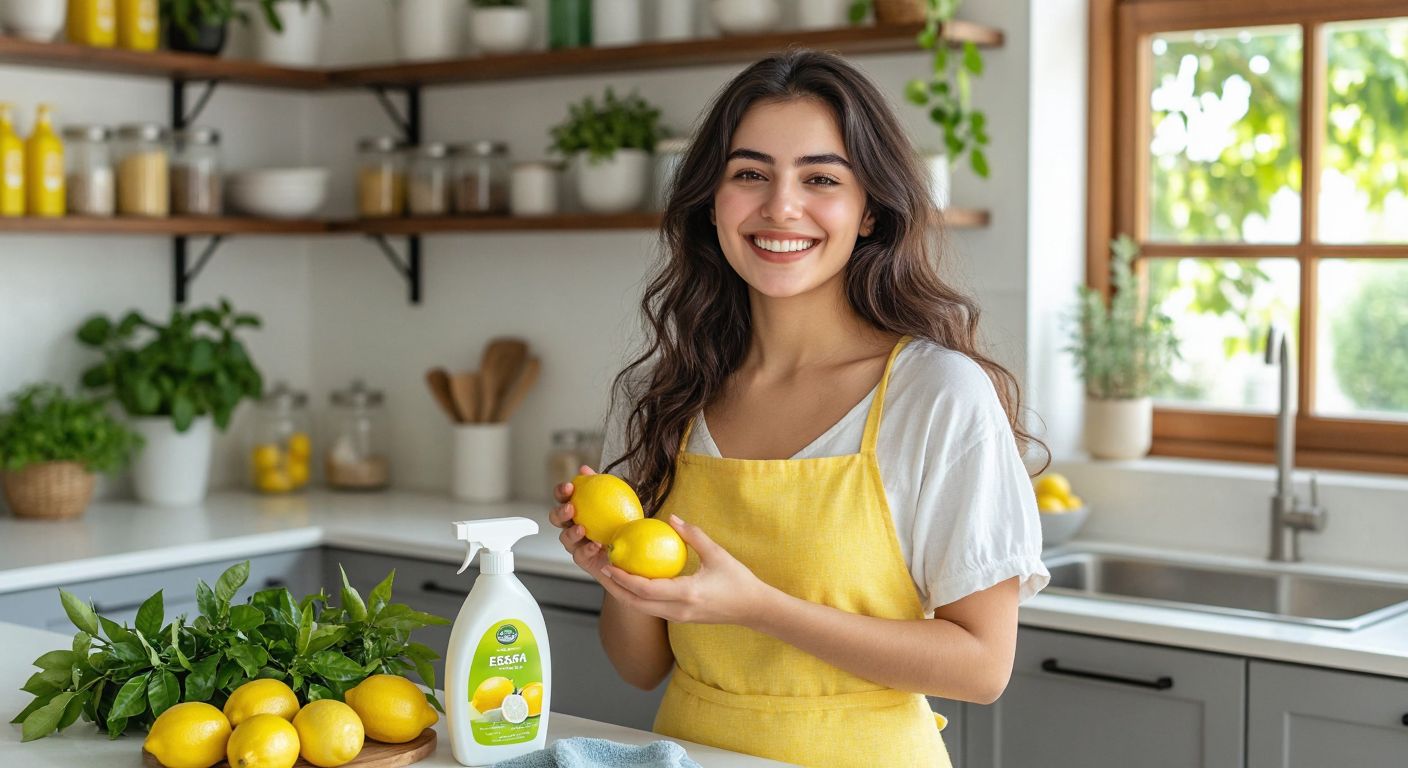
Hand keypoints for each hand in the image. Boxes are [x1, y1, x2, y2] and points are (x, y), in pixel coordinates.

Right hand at [549, 465, 612, 588]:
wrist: (631, 546)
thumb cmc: (620, 520)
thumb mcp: (615, 499)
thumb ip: (600, 484)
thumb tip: (584, 468)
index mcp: (576, 509)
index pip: (562, 498)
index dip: (561, 492)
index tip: (569, 486)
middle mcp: (571, 526)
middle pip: (556, 519)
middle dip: (560, 512)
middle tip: (571, 508)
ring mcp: (575, 544)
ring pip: (564, 538)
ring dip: (571, 533)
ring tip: (582, 528)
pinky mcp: (583, 559)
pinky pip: (580, 555)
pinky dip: (587, 549)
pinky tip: (596, 545)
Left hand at [598, 514, 772, 626]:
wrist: (753, 609)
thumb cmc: (738, 580)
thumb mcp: (717, 553)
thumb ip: (693, 535)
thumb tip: (670, 517)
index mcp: (687, 593)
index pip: (645, 588)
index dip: (624, 577)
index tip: (609, 562)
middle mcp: (678, 610)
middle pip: (635, 603)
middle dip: (614, 588)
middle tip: (600, 568)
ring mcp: (677, 617)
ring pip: (640, 608)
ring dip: (622, 593)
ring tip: (609, 574)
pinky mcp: (679, 618)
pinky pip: (651, 608)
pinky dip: (636, 595)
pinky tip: (631, 580)